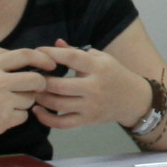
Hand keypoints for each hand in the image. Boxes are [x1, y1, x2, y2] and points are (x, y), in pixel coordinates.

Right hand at [0, 46, 53, 139]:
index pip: (26, 56)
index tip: (51, 64)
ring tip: (7, 101)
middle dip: (40, 83)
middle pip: (36, 80)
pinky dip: (17, 115)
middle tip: (35, 86)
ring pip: (30, 99)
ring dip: (25, 100)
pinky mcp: (2, 122)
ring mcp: (1, 104)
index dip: (43, 59)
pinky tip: (2, 113)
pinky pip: (23, 116)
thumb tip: (19, 54)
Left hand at [32, 40, 149, 130]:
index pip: (72, 59)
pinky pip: (63, 123)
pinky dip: (46, 119)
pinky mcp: (87, 121)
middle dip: (41, 81)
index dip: (52, 54)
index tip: (38, 52)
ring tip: (33, 90)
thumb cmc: (114, 74)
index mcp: (98, 68)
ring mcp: (90, 106)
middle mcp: (94, 87)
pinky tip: (37, 110)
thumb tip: (55, 44)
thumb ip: (76, 52)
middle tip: (32, 76)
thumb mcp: (100, 58)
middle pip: (60, 86)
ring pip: (58, 105)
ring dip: (41, 98)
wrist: (133, 99)